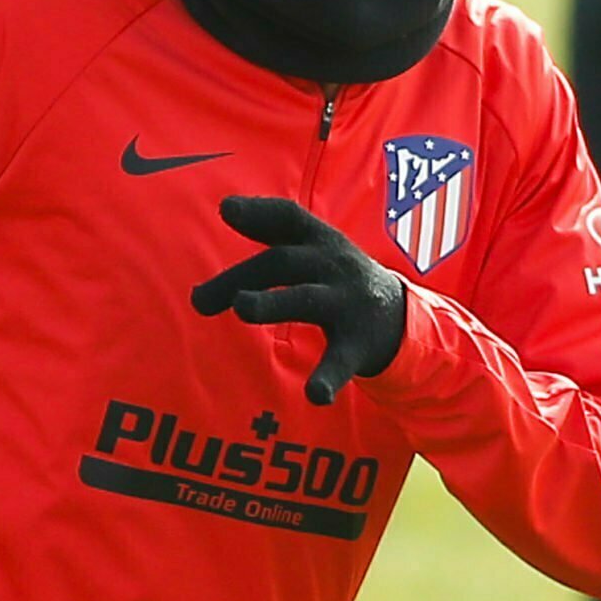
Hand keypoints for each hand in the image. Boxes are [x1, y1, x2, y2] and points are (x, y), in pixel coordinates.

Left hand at [192, 195, 407, 403]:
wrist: (402, 317)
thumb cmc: (337, 276)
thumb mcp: (313, 245)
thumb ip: (270, 226)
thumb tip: (225, 205)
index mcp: (320, 242)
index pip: (290, 219)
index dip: (260, 212)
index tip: (226, 210)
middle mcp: (334, 267)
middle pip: (282, 263)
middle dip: (240, 277)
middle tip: (199, 301)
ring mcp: (347, 304)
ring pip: (307, 299)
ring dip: (273, 303)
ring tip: (242, 308)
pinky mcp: (357, 344)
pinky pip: (340, 360)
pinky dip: (328, 377)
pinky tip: (314, 395)